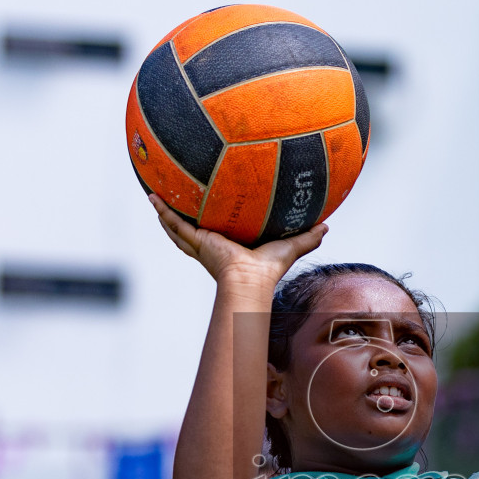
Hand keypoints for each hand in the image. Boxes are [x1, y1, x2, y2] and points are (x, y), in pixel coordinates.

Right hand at [150, 194, 325, 288]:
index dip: (209, 225)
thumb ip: (307, 237)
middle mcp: (211, 247)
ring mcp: (200, 244)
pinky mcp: (196, 242)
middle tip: (172, 202)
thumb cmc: (269, 271)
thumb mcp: (290, 247)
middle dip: (181, 219)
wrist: (250, 281)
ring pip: (177, 228)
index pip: (215, 235)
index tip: (206, 212)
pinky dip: (163, 212)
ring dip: (165, 214)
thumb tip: (327, 226)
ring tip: (154, 197)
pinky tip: (152, 197)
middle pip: (191, 232)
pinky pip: (175, 224)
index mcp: (228, 249)